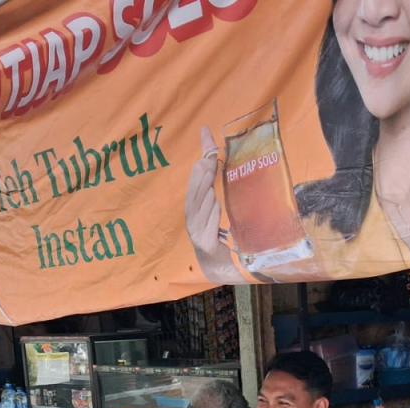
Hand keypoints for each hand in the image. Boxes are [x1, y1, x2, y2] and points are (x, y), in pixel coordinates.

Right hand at [186, 126, 223, 259]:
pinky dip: (211, 216)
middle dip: (202, 173)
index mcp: (194, 206)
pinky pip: (207, 227)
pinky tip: (216, 205)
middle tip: (210, 157)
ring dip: (207, 193)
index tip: (207, 138)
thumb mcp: (215, 208)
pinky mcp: (205, 244)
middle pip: (195, 192)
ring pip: (200, 208)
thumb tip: (213, 157)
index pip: (196, 180)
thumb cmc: (216, 234)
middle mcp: (191, 218)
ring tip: (211, 177)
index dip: (202, 160)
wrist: (218, 266)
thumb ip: (214, 184)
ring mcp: (196, 232)